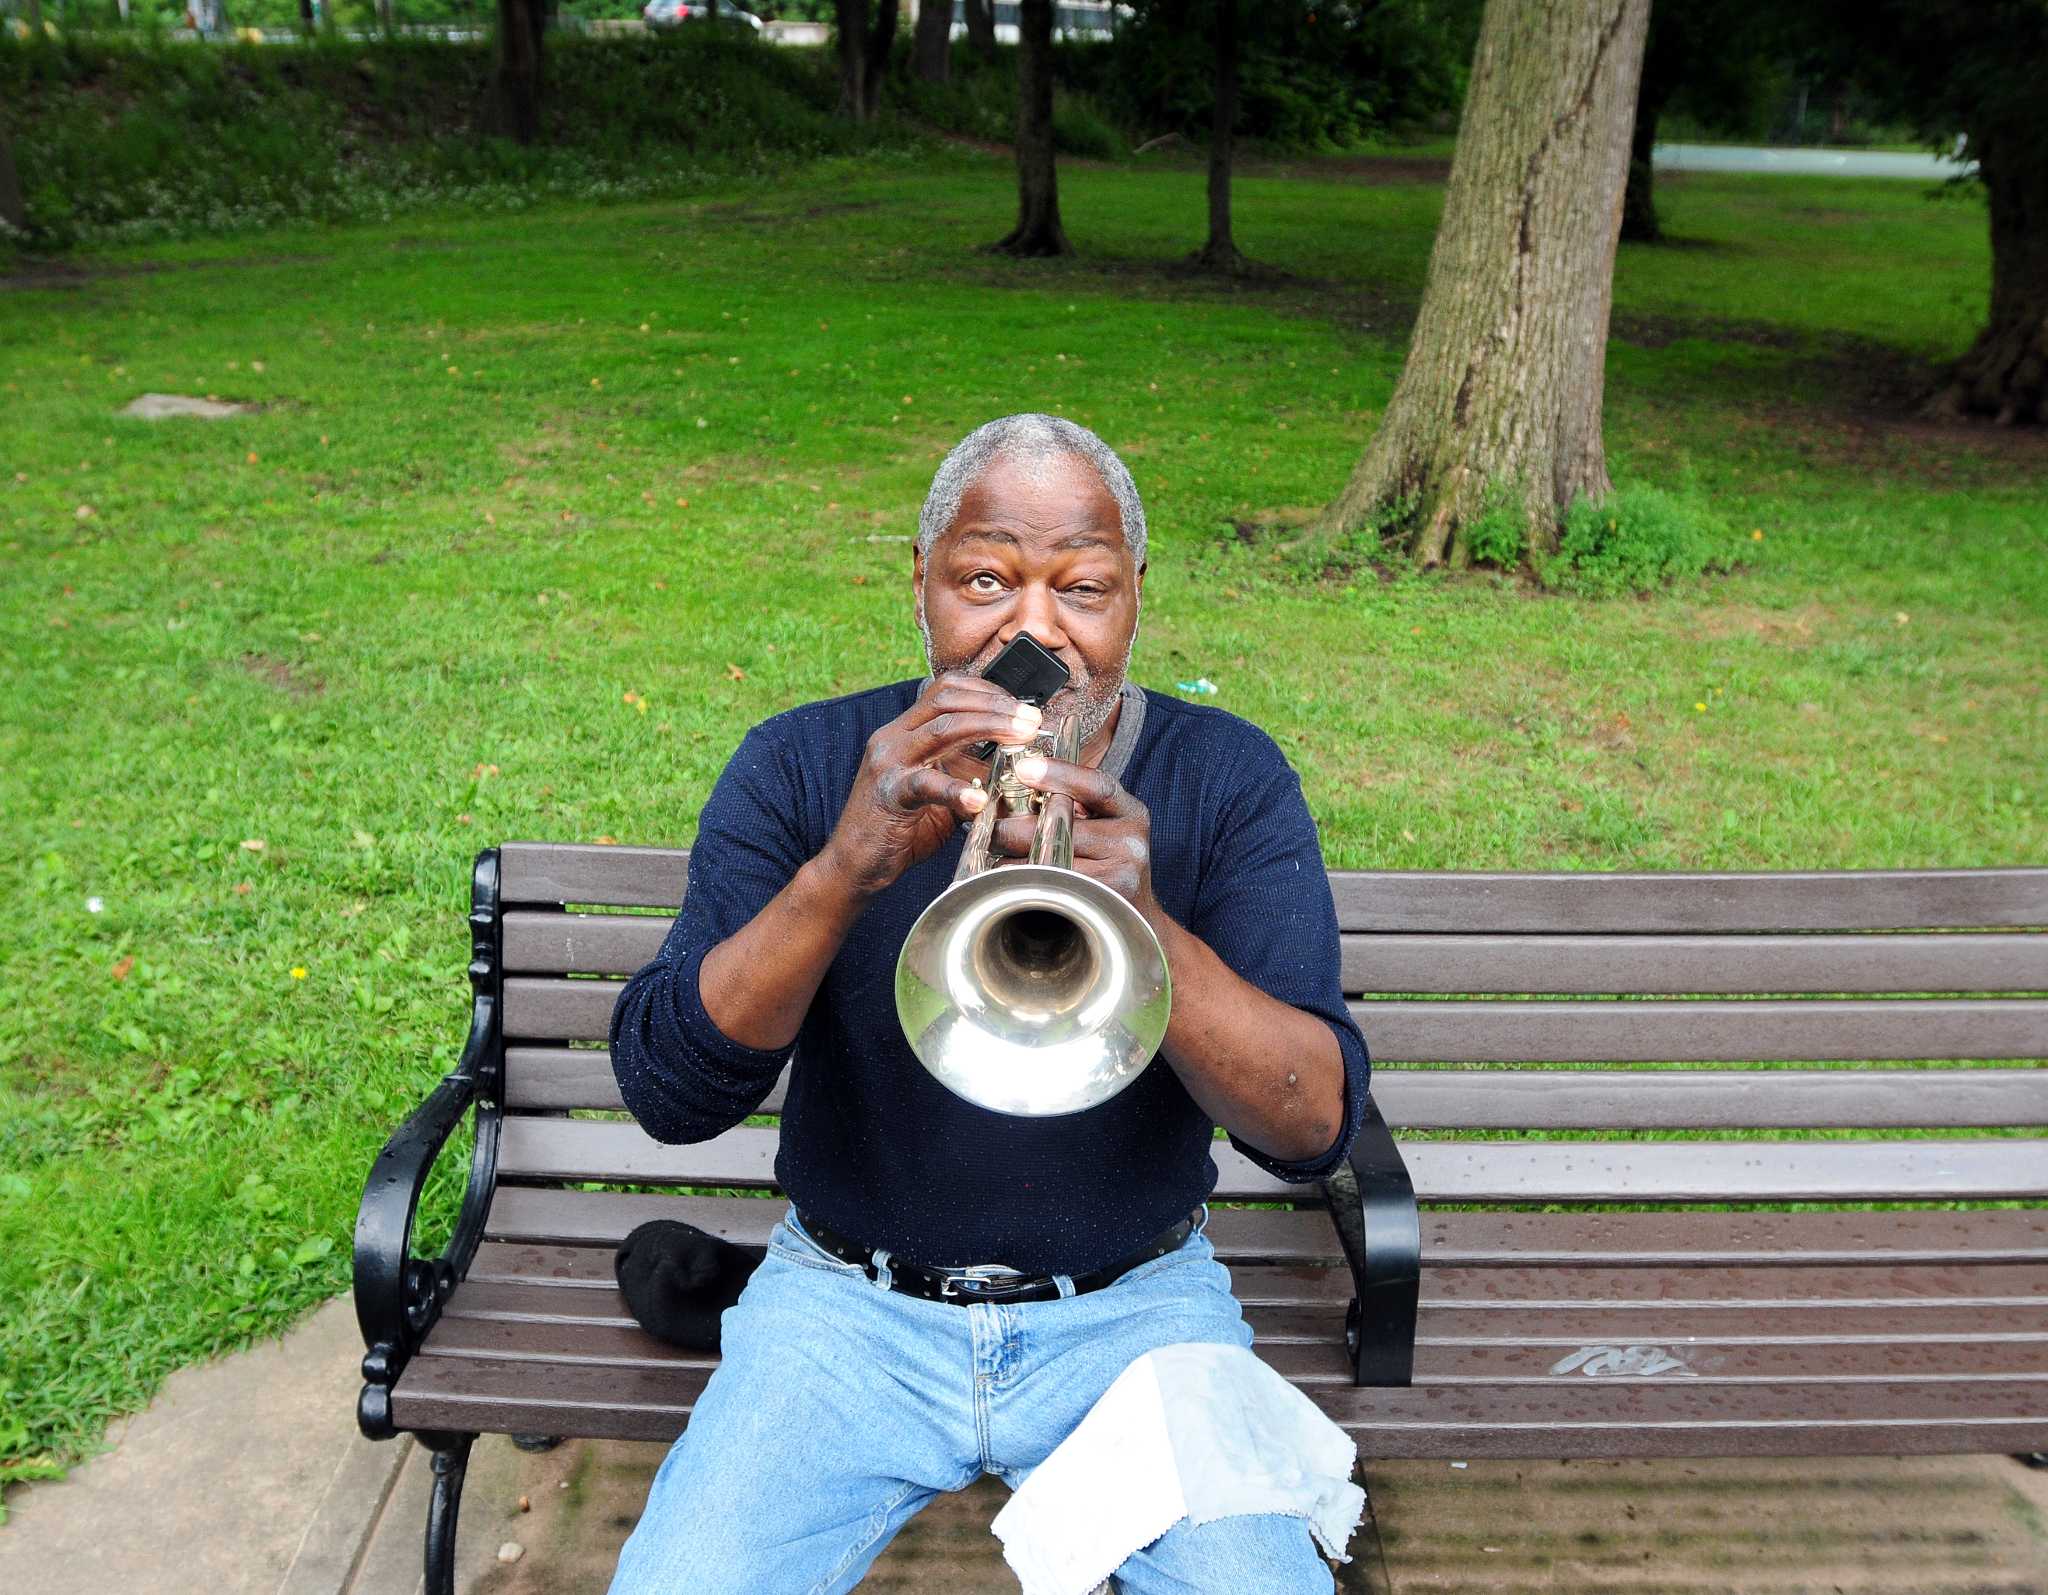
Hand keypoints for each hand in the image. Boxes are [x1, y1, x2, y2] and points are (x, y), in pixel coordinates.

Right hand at [818, 674, 1042, 897]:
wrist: (854, 864)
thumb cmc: (898, 828)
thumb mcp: (940, 792)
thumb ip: (969, 774)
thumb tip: (1014, 766)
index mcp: (904, 731)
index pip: (946, 690)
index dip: (987, 690)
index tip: (1020, 706)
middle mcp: (893, 738)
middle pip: (948, 699)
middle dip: (996, 704)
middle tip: (1032, 719)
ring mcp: (888, 763)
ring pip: (942, 729)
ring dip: (989, 726)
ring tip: (1022, 736)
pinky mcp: (888, 794)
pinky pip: (926, 784)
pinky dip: (957, 790)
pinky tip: (981, 799)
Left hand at [994, 753, 1160, 919]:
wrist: (1132, 918)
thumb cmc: (1108, 866)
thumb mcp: (1106, 828)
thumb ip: (1077, 806)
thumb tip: (1021, 782)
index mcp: (1131, 813)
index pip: (1097, 786)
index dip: (1060, 773)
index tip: (1023, 768)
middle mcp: (1131, 841)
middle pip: (1062, 824)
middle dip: (1015, 825)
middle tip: (986, 825)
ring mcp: (1121, 873)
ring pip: (1048, 859)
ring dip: (1012, 859)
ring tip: (995, 857)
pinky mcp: (1104, 901)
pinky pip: (1050, 886)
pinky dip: (1022, 882)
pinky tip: (1008, 882)